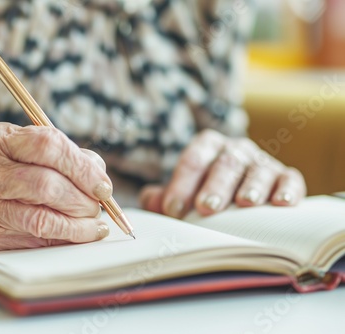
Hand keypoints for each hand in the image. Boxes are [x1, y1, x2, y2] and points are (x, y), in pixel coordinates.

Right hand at [0, 123, 111, 250]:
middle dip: (82, 200)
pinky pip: (34, 242)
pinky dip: (62, 240)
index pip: (47, 146)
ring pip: (41, 220)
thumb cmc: (10, 165)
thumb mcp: (29, 146)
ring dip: (77, 226)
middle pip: (45, 186)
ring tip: (94, 225)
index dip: (82, 167)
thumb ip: (67, 155)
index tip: (103, 186)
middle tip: (98, 207)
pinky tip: (76, 235)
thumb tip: (99, 180)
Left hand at [140, 129, 305, 217]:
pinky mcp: (285, 176)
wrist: (239, 195)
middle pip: (225, 164)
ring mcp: (262, 161)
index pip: (193, 160)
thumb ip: (164, 197)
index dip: (182, 184)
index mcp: (207, 146)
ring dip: (251, 186)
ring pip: (257, 170)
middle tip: (206, 207)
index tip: (174, 209)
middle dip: (215, 186)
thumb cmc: (204, 194)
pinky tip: (281, 203)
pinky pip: (289, 179)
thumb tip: (151, 200)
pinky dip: (287, 190)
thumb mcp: (183, 192)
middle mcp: (235, 149)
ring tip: (245, 203)